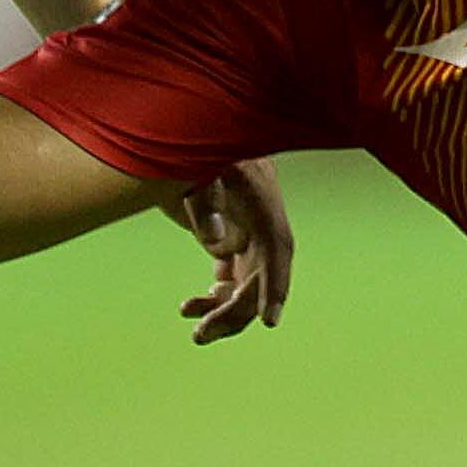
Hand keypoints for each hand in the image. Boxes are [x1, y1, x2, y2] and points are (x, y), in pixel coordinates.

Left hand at [164, 160, 292, 344]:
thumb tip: (218, 245)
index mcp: (262, 202)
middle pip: (260, 278)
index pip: (277, 250)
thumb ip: (205, 201)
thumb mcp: (196, 168)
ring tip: (196, 332)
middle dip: (236, 312)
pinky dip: (214, 297)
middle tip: (202, 334)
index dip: (276, 286)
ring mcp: (248, 236)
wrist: (189, 132)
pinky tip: (190, 307)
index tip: (269, 321)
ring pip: (246, 285)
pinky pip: (230, 279)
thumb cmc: (196, 146)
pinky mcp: (231, 241)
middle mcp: (261, 225)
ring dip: (224, 310)